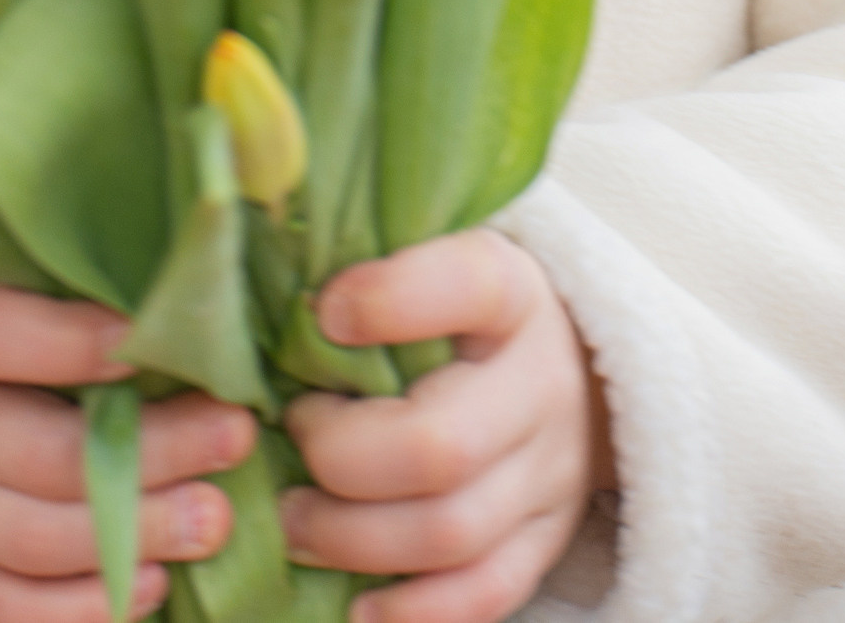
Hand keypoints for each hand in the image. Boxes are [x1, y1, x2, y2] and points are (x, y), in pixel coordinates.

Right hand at [0, 249, 255, 622]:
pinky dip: (82, 606)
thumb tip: (184, 282)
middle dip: (151, 451)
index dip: (73, 341)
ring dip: (136, 536)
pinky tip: (149, 584)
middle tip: (235, 434)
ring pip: (33, 540)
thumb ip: (64, 279)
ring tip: (213, 519)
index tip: (156, 340)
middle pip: (38, 453)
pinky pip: (5, 608)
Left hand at [282, 232, 609, 622]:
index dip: (391, 300)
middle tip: (291, 436)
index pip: (469, 286)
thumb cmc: (463, 306)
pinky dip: (413, 611)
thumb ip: (368, 261)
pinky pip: (485, 594)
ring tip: (294, 523)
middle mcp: (542, 384)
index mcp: (512, 291)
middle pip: (442, 445)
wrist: (574, 364)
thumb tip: (270, 285)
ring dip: (353, 539)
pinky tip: (353, 603)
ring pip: (452, 531)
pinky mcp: (546, 542)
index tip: (320, 309)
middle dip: (342, 457)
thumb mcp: (436, 257)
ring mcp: (551, 473)